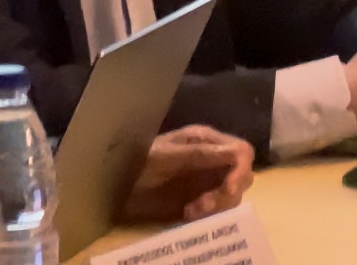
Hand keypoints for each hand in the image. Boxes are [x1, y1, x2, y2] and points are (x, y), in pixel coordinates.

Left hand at [121, 127, 254, 223]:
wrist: (114, 182)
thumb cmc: (139, 160)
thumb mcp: (167, 154)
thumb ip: (200, 153)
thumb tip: (236, 153)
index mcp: (207, 141)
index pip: (241, 151)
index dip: (241, 170)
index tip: (229, 189)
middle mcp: (212, 159)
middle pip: (242, 175)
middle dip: (228, 193)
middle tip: (204, 206)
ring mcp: (206, 180)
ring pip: (232, 195)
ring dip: (218, 206)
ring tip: (192, 211)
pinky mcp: (198, 198)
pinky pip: (217, 208)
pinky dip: (209, 214)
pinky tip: (189, 214)